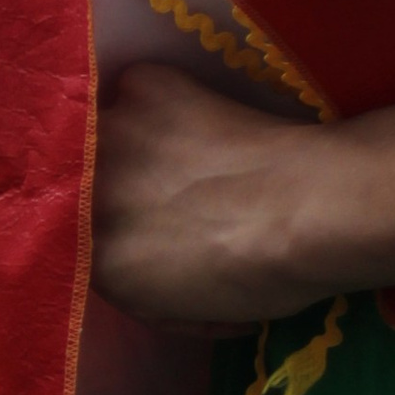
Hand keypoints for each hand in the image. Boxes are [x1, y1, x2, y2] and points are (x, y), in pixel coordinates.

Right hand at [93, 65, 339, 327]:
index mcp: (96, 265)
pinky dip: (163, 104)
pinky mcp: (142, 87)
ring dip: (132, 143)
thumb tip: (137, 255)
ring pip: (102, 135)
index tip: (136, 230)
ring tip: (189, 155)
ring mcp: (108, 135)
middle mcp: (83, 195)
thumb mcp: (185, 307)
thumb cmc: (266, 275)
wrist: (312, 207)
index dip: (109, 236)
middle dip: (109, 189)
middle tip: (162, 194)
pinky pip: (135, 93)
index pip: (82, 249)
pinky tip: (201, 118)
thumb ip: (138, 282)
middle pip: (83, 188)